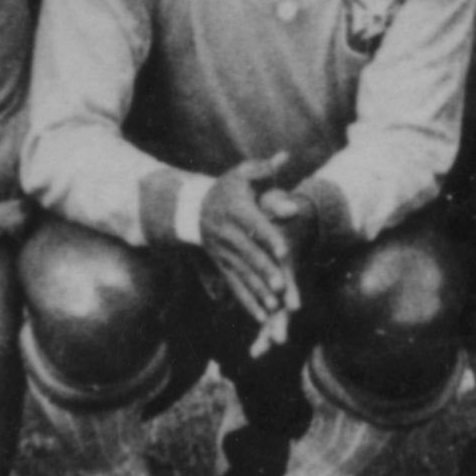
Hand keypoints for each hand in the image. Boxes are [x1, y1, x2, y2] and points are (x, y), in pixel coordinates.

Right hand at [196, 170, 303, 334]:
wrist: (191, 208)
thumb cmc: (226, 188)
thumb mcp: (242, 174)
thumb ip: (264, 169)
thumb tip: (285, 158)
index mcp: (236, 210)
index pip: (255, 224)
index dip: (270, 237)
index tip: (285, 250)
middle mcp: (228, 234)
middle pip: (249, 255)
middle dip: (265, 272)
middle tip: (282, 286)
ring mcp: (223, 253)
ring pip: (242, 275)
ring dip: (258, 292)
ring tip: (275, 308)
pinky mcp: (222, 266)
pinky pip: (235, 286)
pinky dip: (248, 302)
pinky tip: (263, 317)